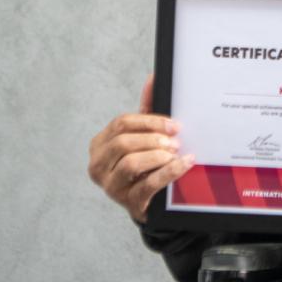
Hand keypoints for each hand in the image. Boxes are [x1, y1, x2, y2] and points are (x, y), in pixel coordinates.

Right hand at [87, 74, 194, 222]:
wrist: (147, 199)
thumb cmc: (142, 163)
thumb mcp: (142, 136)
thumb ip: (146, 109)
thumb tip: (153, 78)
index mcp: (100, 144)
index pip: (121, 124)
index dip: (149, 121)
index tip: (173, 124)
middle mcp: (98, 165)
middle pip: (123, 142)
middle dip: (153, 138)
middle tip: (175, 140)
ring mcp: (111, 186)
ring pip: (131, 163)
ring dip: (158, 155)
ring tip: (176, 152)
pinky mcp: (128, 203)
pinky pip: (148, 185)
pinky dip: (168, 172)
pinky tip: (183, 164)